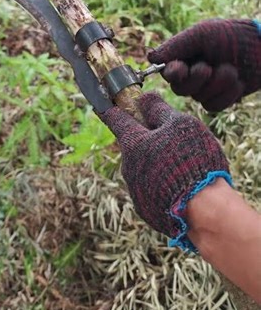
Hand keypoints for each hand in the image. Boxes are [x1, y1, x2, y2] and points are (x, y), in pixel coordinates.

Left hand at [100, 92, 230, 249]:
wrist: (204, 212)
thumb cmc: (193, 160)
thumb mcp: (180, 124)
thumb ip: (158, 110)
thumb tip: (143, 98)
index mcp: (133, 143)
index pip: (115, 119)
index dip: (112, 108)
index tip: (105, 104)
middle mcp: (128, 167)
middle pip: (135, 145)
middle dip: (148, 139)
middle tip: (175, 138)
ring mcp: (136, 191)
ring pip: (145, 167)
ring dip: (159, 162)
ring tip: (187, 165)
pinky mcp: (147, 210)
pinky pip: (154, 188)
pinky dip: (165, 183)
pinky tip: (185, 184)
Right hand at [148, 19, 260, 111]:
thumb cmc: (231, 36)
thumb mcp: (201, 34)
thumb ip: (176, 45)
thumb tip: (149, 56)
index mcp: (182, 57)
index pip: (165, 72)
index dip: (172, 74)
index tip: (181, 69)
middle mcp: (190, 74)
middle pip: (179, 89)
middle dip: (197, 79)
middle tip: (209, 67)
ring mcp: (205, 89)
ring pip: (198, 98)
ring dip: (218, 83)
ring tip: (231, 69)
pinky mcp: (219, 100)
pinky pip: (213, 106)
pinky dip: (227, 94)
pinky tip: (237, 82)